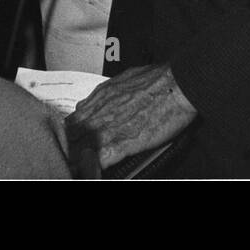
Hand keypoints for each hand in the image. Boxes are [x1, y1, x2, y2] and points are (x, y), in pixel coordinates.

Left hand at [67, 63, 197, 169]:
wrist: (177, 85)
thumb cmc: (158, 79)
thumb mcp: (126, 78)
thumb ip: (110, 92)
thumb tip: (102, 98)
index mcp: (100, 97)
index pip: (72, 121)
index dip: (73, 134)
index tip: (75, 141)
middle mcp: (100, 112)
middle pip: (72, 137)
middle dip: (72, 148)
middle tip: (75, 157)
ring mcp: (109, 128)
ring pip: (81, 150)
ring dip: (82, 159)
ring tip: (83, 167)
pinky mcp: (124, 143)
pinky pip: (100, 160)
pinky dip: (96, 167)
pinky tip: (97, 171)